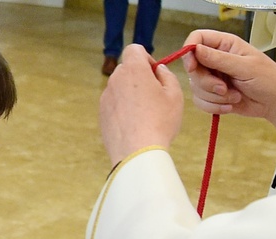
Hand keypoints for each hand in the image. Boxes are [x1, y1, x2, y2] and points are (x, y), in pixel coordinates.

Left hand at [99, 43, 183, 165]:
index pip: (134, 49)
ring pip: (120, 89)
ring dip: (130, 95)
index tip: (154, 74)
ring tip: (145, 115)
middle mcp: (115, 80)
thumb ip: (167, 75)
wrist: (137, 152)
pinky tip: (135, 125)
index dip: (146, 58)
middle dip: (139, 77)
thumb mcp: (175, 94)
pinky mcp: (101, 115)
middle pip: (126, 69)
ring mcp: (105, 98)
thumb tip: (158, 70)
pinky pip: (114, 105)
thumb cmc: (160, 122)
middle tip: (153, 97)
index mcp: (133, 70)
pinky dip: (123, 110)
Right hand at [181, 30, 275, 139]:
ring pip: (196, 88)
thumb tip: (196, 49)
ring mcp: (213, 78)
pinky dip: (214, 107)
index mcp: (225, 45)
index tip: (192, 67)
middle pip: (193, 68)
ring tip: (234, 97)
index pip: (197, 39)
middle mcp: (215, 60)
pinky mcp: (213, 95)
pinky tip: (230, 106)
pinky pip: (200, 102)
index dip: (189, 51)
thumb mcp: (245, 67)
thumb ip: (219, 59)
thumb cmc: (268, 79)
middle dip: (207, 83)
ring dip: (214, 97)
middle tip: (224, 88)